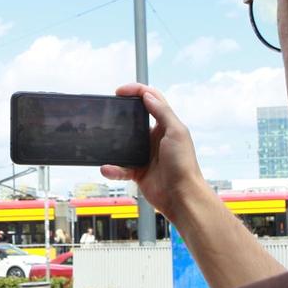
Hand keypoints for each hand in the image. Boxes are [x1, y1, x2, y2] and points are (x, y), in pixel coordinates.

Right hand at [101, 83, 207, 222]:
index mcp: (166, 125)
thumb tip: (147, 95)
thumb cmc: (184, 165)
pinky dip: (113, 168)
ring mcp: (145, 155)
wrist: (181, 196)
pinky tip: (107, 168)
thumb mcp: (176, 132)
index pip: (150, 100)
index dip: (136, 91)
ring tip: (103, 141)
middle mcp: (155, 138)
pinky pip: (120, 167)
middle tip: (108, 112)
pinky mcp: (138, 171)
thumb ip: (162, 112)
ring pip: (123, 144)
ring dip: (113, 144)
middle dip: (120, 115)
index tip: (119, 92)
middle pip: (134, 120)